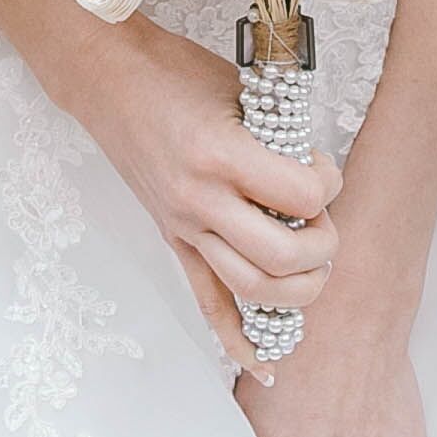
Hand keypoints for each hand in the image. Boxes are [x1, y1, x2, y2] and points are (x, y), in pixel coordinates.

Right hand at [66, 22, 340, 331]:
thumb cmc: (174, 73)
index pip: (300, 197)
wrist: (108, 81)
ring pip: (252, 291)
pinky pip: (207, 303)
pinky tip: (266, 363)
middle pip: (281, 258)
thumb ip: (279, 137)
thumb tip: (317, 173)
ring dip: (298, 288)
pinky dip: (238, 339)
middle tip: (322, 221)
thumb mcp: (239, 91)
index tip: (323, 169)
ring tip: (311, 264)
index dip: (328, 184)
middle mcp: (200, 201)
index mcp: (219, 155)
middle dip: (321, 247)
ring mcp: (184, 228)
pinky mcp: (174, 241)